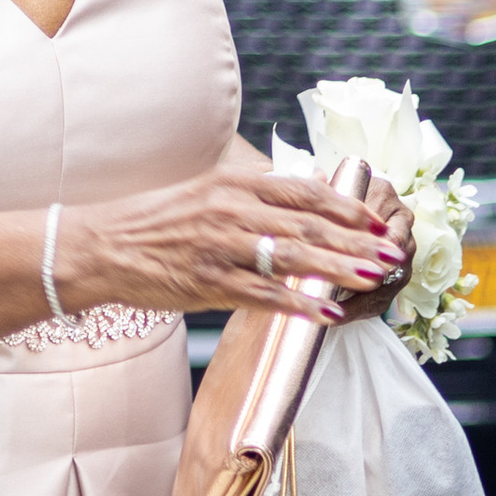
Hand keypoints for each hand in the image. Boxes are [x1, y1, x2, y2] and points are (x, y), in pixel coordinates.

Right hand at [64, 153, 409, 325]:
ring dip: (340, 269)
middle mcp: (232, 210)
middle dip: (356, 241)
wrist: (104, 246)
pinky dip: (300, 304)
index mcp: (235, 182)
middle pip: (309, 225)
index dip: (346, 206)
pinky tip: (328, 313)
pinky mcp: (209, 282)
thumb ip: (252, 195)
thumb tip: (301, 198)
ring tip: (375, 278)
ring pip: (294, 258)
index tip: (377, 220)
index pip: (304, 191)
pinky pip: (264, 295)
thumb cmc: (158, 221)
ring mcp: (221, 247)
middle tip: (392, 252)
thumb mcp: (207, 191)